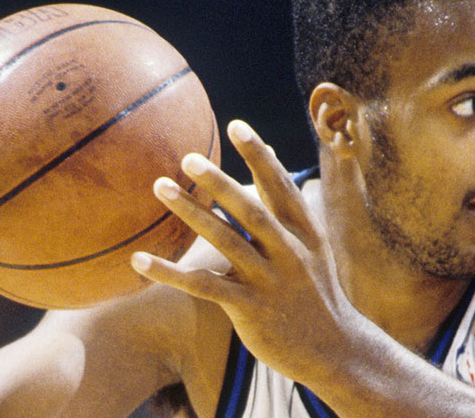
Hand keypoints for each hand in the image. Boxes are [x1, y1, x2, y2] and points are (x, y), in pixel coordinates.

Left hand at [132, 120, 362, 384]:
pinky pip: (203, 286)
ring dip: (191, 214)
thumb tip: (273, 153)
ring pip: (225, 242)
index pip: (280, 186)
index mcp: (305, 232)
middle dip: (219, 182)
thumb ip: (288, 202)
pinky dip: (169, 273)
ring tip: (160, 187)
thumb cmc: (315, 290)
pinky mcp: (250, 309)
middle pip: (250, 211)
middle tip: (188, 157)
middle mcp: (289, 252)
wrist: (335, 349)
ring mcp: (269, 281)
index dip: (259, 156)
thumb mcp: (313, 244)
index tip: (237, 126)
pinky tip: (139, 260)